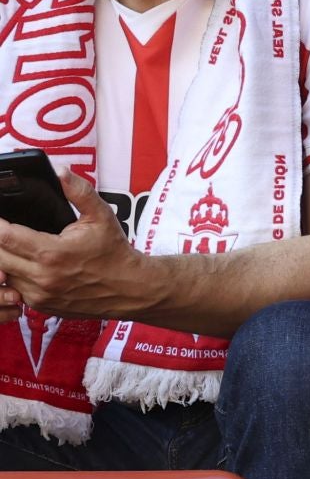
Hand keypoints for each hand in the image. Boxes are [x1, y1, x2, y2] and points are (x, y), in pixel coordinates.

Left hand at [0, 174, 145, 319]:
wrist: (128, 288)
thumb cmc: (114, 252)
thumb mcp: (101, 215)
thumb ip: (79, 191)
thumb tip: (60, 172)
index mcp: (52, 253)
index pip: (6, 237)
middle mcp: (41, 277)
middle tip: (4, 227)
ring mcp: (38, 295)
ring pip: (2, 274)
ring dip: (3, 259)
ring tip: (12, 245)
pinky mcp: (39, 306)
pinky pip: (13, 289)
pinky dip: (13, 275)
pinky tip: (23, 263)